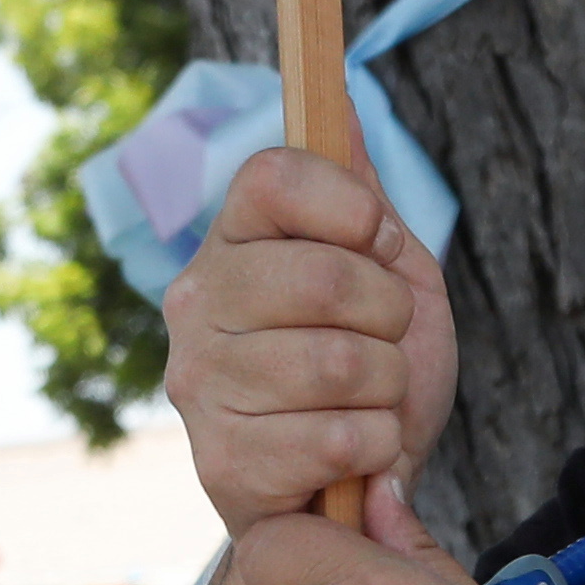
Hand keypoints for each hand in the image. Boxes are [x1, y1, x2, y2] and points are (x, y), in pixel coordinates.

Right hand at [161, 144, 456, 533]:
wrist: (359, 486)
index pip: (274, 176)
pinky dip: (377, 448)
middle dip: (389, 315)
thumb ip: (359, 196)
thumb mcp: (387, 274)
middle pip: (321, 273)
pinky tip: (355, 452)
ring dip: (389, 387)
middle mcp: (194, 302)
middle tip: (384, 342)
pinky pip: (339, 438)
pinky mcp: (220, 462)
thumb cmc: (370, 373)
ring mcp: (198, 383)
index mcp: (230, 240)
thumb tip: (337, 98)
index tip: (379, 245)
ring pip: (340, 363)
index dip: (352, 210)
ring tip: (369, 400)